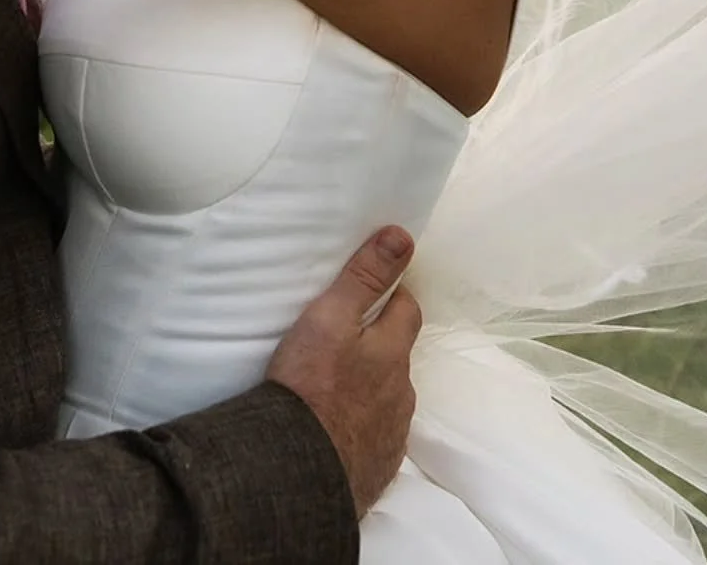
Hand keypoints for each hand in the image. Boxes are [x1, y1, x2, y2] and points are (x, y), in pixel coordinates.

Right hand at [266, 226, 420, 517]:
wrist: (298, 469)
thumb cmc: (311, 384)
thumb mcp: (330, 318)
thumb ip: (364, 276)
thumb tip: (402, 236)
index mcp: (393, 353)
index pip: (408, 310)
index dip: (393, 297)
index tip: (371, 295)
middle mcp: (402, 393)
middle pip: (399, 358)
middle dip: (380, 347)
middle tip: (345, 344)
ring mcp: (392, 434)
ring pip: (388, 399)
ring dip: (371, 390)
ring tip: (337, 391)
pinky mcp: (377, 468)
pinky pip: (376, 439)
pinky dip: (362, 430)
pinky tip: (339, 432)